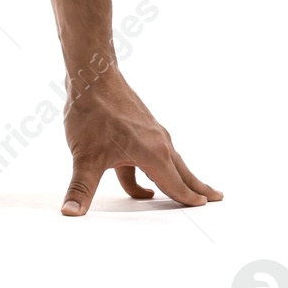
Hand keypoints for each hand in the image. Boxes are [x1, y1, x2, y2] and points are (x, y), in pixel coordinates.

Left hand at [59, 64, 221, 216]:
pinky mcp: (139, 123)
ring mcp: (150, 131)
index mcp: (153, 154)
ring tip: (186, 188)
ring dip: (177, 175)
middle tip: (216, 197)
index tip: (203, 206)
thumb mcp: (84, 158)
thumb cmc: (92, 113)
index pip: (174, 185)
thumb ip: (80, 188)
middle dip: (197, 186)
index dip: (187, 198)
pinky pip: (153, 150)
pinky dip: (155, 164)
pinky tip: (140, 174)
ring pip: (168, 159)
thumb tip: (71, 212)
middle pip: (181, 171)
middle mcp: (158, 142)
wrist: (92, 74)